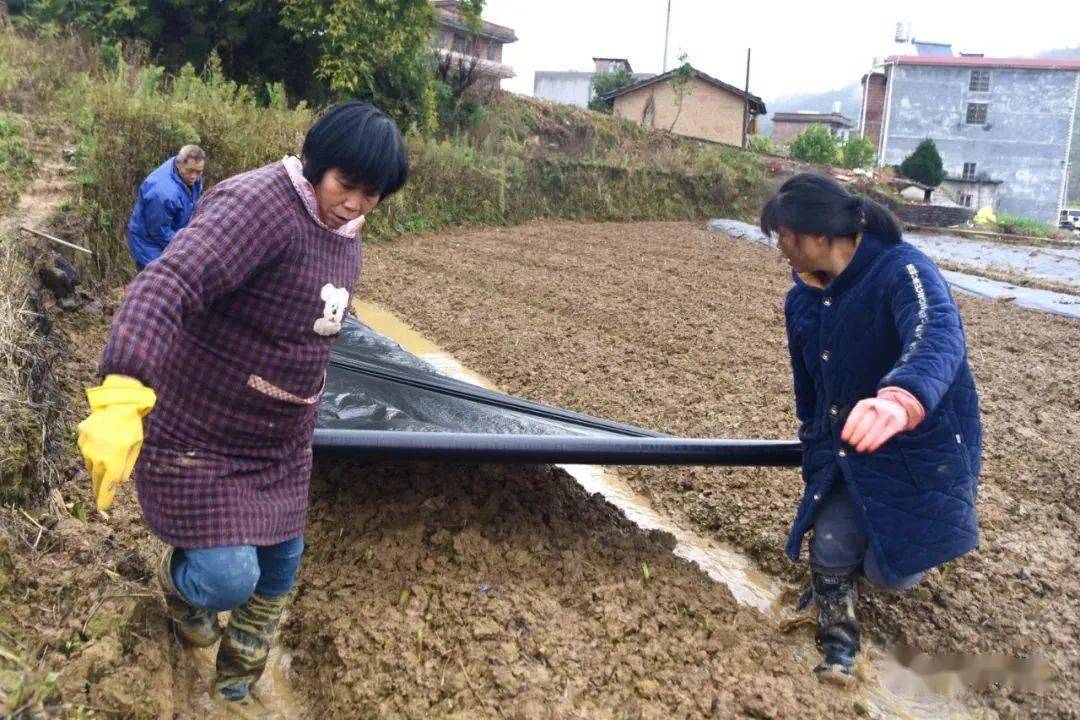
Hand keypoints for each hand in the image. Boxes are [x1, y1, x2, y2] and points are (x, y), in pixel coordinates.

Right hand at [77, 375, 155, 510]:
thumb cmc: (132, 425)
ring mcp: (86, 447)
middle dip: (98, 487)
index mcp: (113, 461)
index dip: (104, 497)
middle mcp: (97, 457)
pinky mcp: (81, 437)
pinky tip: (100, 449)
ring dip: (97, 469)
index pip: (107, 485)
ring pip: (90, 464)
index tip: (102, 506)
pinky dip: (92, 453)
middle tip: (100, 495)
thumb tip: (121, 480)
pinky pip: (86, 451)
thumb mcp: (136, 446)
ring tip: (103, 471)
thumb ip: (128, 465)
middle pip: (97, 477)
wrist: (118, 403)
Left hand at [840, 397, 907, 452]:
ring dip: (865, 441)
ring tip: (859, 448)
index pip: (855, 417)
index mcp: (865, 404)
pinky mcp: (897, 422)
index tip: (844, 438)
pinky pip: (885, 434)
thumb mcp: (864, 410)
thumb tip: (846, 436)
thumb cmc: (874, 412)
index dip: (848, 429)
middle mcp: (877, 407)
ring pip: (875, 430)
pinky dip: (876, 443)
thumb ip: (856, 419)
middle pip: (865, 424)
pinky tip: (870, 448)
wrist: (895, 406)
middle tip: (852, 444)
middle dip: (856, 436)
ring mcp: (888, 414)